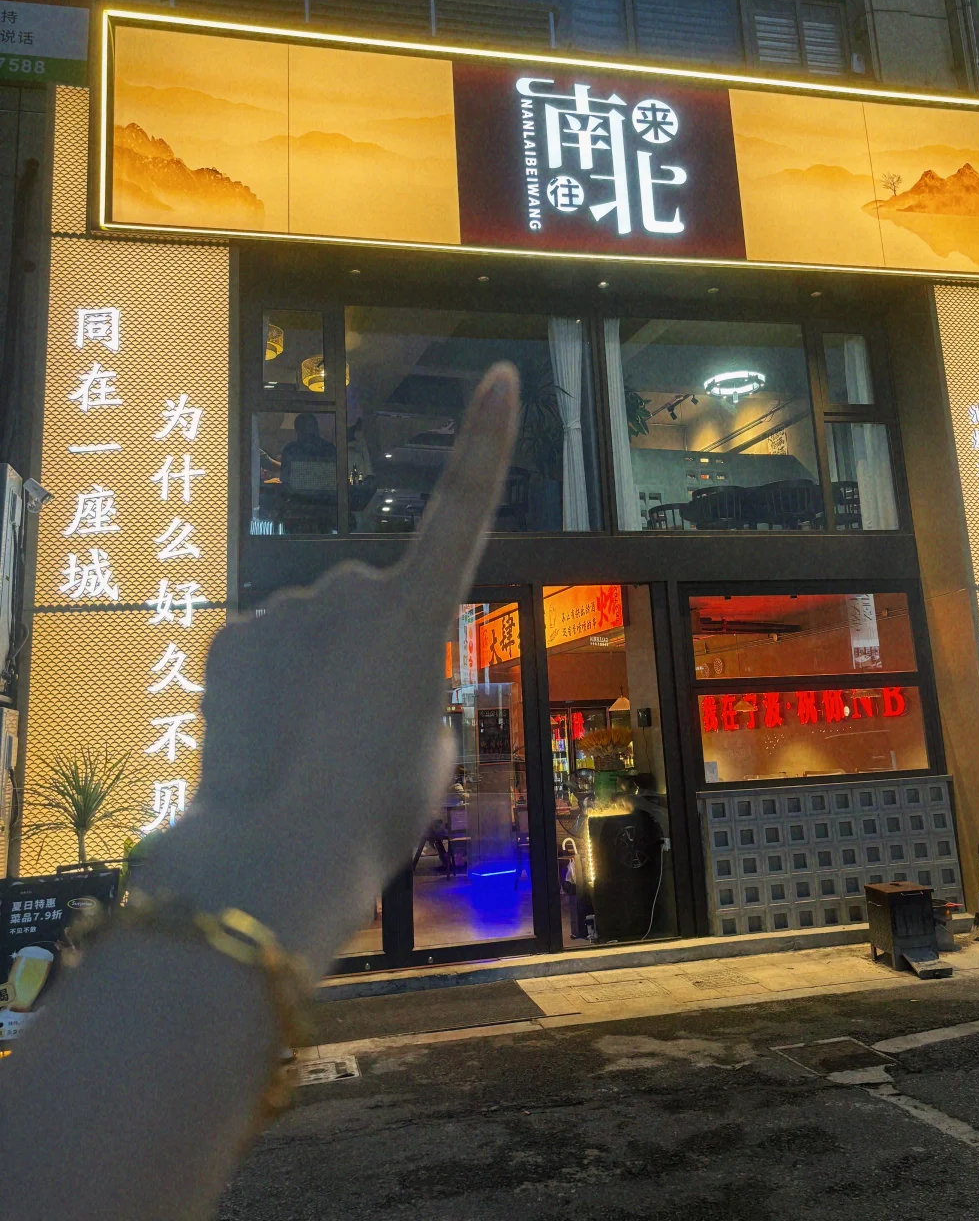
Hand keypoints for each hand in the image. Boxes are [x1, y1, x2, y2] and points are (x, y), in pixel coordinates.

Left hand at [142, 364, 518, 974]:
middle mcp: (351, 589)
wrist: (278, 849)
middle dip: (368, 648)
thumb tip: (389, 693)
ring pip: (313, 628)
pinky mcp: (233, 635)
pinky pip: (266, 649)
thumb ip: (420, 701)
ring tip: (310, 749)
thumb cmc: (378, 808)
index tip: (498, 376)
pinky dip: (271, 682)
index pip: (463, 511)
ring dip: (317, 669)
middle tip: (361, 730)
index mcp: (417, 613)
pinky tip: (267, 739)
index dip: (485, 443)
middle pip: (369, 604)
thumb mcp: (433, 754)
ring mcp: (285, 608)